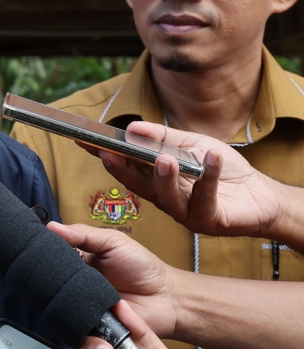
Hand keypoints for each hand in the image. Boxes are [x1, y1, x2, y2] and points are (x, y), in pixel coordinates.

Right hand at [48, 222, 177, 337]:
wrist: (167, 298)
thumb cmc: (142, 266)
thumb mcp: (112, 242)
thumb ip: (83, 234)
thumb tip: (51, 226)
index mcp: (74, 264)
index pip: (47, 264)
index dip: (38, 263)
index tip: (31, 262)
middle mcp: (73, 289)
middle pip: (47, 294)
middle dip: (47, 293)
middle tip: (60, 289)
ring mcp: (81, 313)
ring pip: (58, 320)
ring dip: (66, 318)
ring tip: (85, 312)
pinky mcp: (92, 333)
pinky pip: (77, 340)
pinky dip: (84, 341)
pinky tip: (94, 335)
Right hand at [78, 120, 281, 238]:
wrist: (262, 196)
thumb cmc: (224, 170)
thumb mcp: (191, 145)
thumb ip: (163, 139)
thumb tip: (131, 128)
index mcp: (156, 181)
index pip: (125, 167)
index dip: (104, 155)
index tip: (85, 140)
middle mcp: (164, 199)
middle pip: (137, 184)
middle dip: (121, 168)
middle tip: (109, 152)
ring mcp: (185, 212)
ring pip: (166, 197)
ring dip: (164, 177)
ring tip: (165, 159)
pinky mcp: (208, 220)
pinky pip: (205, 198)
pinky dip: (208, 175)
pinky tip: (211, 157)